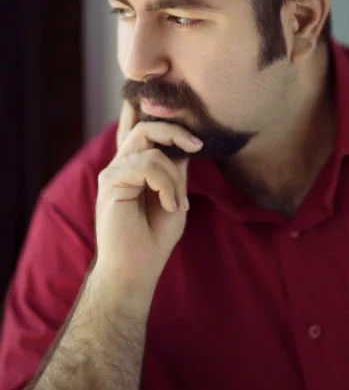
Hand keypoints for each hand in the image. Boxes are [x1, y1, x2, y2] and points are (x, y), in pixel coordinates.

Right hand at [93, 99, 202, 294]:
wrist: (136, 268)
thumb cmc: (154, 237)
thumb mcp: (174, 194)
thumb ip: (176, 169)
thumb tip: (186, 144)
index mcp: (135, 167)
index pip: (143, 131)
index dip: (162, 120)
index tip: (190, 133)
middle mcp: (122, 164)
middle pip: (146, 127)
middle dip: (175, 131)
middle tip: (197, 146)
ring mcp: (114, 171)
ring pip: (151, 146)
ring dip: (173, 175)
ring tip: (178, 203)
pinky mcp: (110, 181)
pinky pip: (146, 164)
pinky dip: (165, 183)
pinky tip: (170, 205)